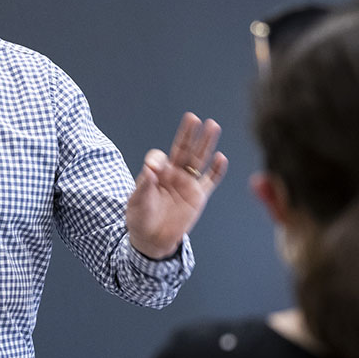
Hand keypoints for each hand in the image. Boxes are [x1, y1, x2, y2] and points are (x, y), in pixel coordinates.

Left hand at [126, 112, 227, 258]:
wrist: (151, 240)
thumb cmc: (140, 218)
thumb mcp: (137, 202)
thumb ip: (144, 185)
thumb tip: (151, 166)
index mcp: (156, 173)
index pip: (159, 157)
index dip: (158, 159)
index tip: (155, 166)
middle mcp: (173, 174)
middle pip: (183, 150)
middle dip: (188, 134)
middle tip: (193, 118)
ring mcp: (187, 184)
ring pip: (199, 160)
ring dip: (206, 143)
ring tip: (212, 125)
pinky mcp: (198, 197)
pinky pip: (210, 181)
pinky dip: (217, 170)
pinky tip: (221, 157)